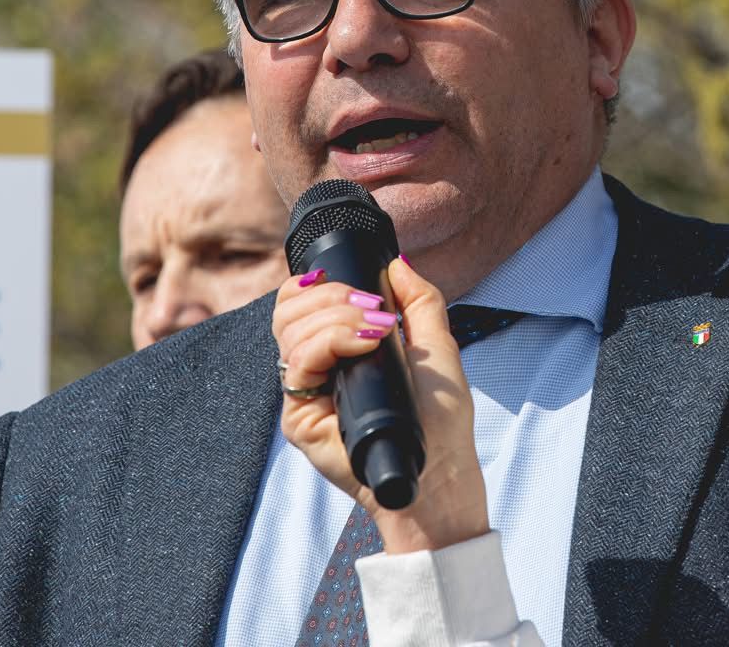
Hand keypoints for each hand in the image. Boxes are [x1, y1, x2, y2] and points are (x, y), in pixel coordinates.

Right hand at [272, 257, 489, 553]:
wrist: (439, 466)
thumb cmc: (440, 417)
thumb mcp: (437, 345)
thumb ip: (419, 301)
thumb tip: (396, 263)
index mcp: (337, 348)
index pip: (301, 302)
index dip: (319, 284)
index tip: (362, 289)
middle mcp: (315, 368)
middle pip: (288, 309)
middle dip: (332, 294)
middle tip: (374, 310)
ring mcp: (305, 391)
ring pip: (290, 330)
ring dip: (337, 317)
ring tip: (376, 333)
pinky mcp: (299, 417)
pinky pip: (297, 363)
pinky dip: (331, 341)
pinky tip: (365, 346)